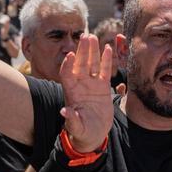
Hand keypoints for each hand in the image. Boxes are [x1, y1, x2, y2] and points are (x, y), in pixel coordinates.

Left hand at [58, 34, 114, 152]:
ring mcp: (91, 85)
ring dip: (91, 51)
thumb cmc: (82, 133)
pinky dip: (105, 60)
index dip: (68, 64)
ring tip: (92, 37)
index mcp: (71, 93)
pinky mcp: (102, 87)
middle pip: (79, 64)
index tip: (70, 55)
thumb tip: (64, 112)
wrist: (93, 135)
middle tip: (85, 36)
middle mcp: (80, 86)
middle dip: (81, 50)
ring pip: (91, 64)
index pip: (66, 74)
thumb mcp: (76, 128)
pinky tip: (107, 48)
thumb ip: (71, 120)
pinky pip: (103, 70)